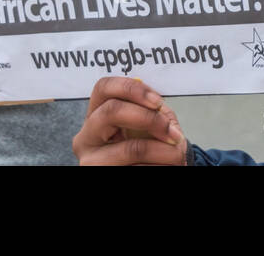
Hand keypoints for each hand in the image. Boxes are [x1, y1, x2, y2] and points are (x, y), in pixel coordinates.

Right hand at [72, 77, 189, 165]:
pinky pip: (136, 168)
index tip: (157, 102)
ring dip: (162, 151)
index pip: (103, 87)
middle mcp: (86, 138)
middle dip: (149, 118)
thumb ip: (149, 110)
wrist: (149, 171)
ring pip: (130, 148)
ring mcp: (91, 161)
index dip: (132, 89)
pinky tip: (167, 165)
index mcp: (95, 116)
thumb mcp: (146, 125)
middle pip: (112, 111)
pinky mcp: (102, 175)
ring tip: (177, 154)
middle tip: (172, 132)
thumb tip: (156, 106)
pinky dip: (158, 165)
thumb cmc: (146, 146)